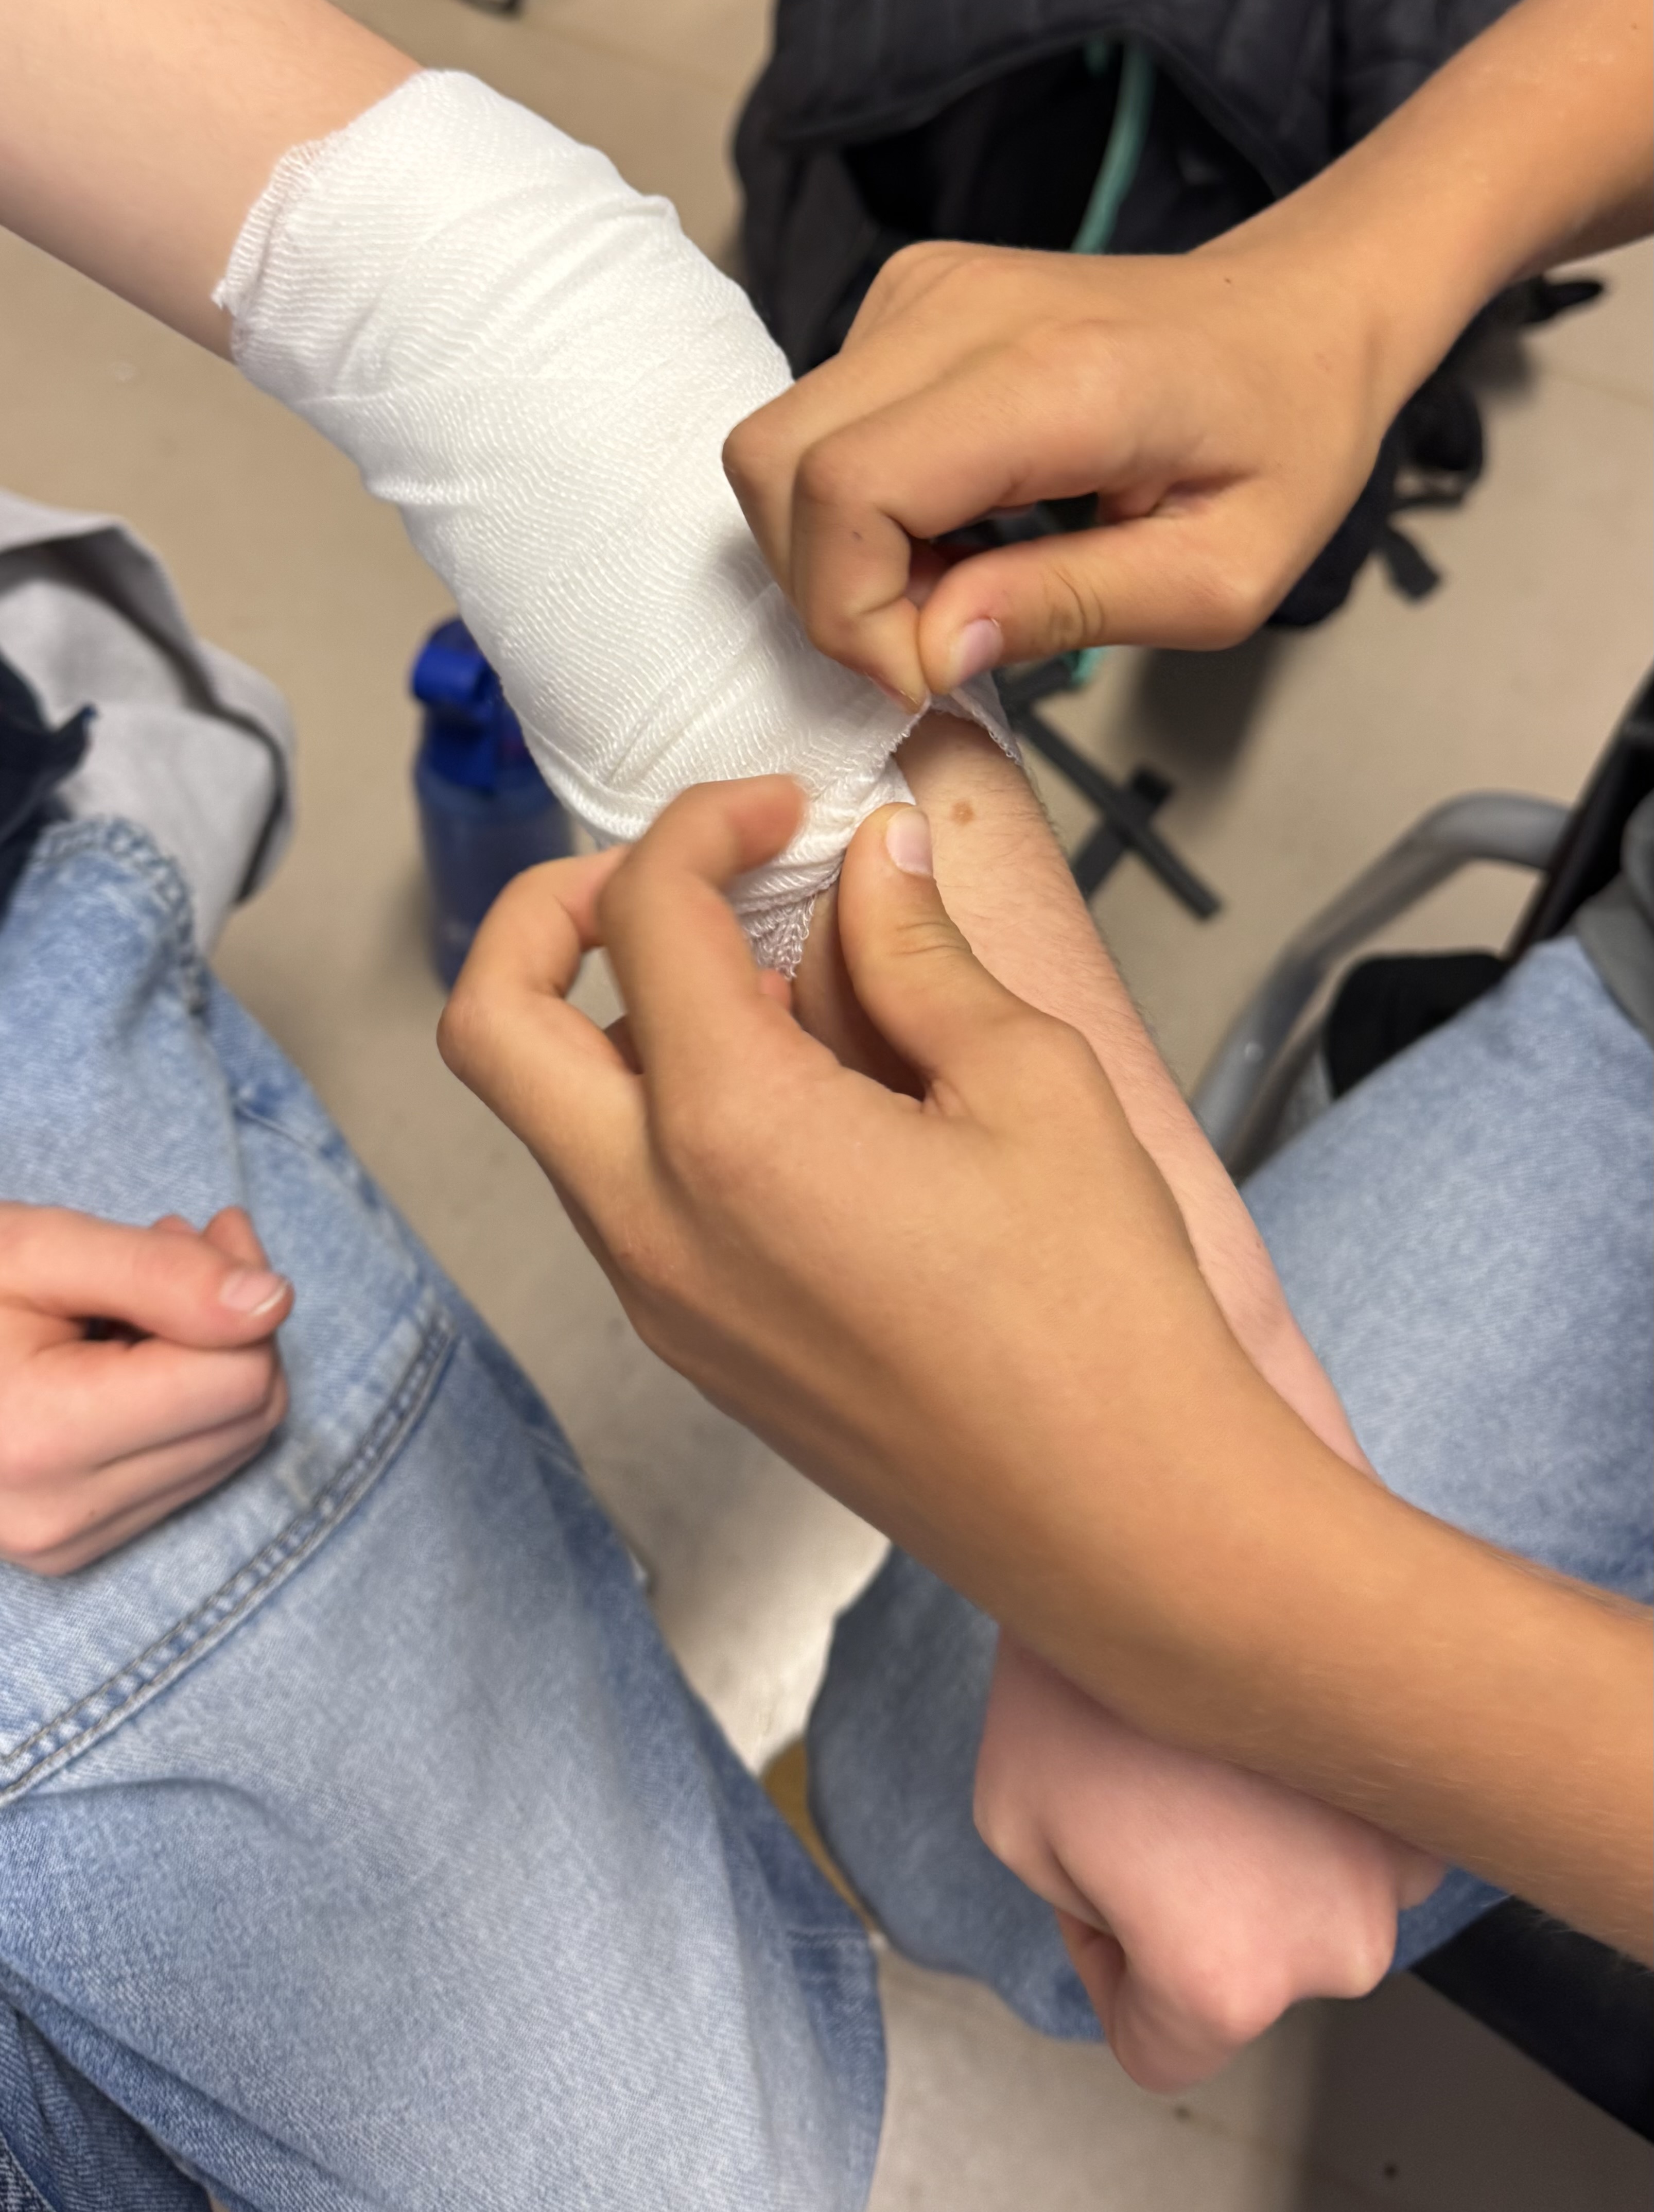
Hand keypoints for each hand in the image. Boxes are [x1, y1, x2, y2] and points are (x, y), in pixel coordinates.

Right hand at [0, 1203, 290, 1573]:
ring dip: (213, 1359)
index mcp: (43, 1437)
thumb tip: (274, 1301)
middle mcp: (58, 1516)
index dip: (242, 1290)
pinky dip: (183, 1405)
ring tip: (139, 1298)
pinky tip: (126, 1353)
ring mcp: (64, 1545)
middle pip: (248, 1417)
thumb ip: (163, 1275)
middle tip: (174, 1245)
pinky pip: (190, 1474)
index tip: (201, 1228)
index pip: (238, 1378)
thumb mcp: (42, 1249)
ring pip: (232, 1447)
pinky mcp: (72, 1551)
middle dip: (236, 1323)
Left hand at [438, 775, 1340, 1697]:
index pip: (643, 916)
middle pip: (490, 1023)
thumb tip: (871, 862)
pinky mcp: (697, 1349)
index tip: (782, 810)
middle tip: (682, 875)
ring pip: (547, 1115)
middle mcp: (654, 1223)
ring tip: (770, 982)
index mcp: (732, 1136)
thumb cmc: (1101, 1316)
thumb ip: (921, 953)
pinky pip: (618, 1193)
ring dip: (613, 1016)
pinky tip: (799, 1090)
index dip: (704, 824)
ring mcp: (661, 1298)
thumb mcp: (1031, 1082)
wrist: (1128, 1527)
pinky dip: (660, 1108)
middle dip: (554, 910)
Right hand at [723, 233, 1390, 703]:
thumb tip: (928, 652)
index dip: (854, 611)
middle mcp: (963, 310)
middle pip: (777, 462)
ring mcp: (923, 291)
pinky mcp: (907, 297)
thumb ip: (1068, 611)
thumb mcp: (1222, 576)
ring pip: (781, 448)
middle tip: (937, 638)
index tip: (931, 672)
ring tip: (960, 583)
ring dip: (842, 550)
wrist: (1298, 312)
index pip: (848, 488)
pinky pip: (820, 424)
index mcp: (1055, 377)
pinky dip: (859, 507)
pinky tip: (959, 529)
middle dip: (828, 589)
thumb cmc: (1283, 439)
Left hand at [975, 1633, 1436, 2091]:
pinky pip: (1358, 1838)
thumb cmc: (1082, 1673)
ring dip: (1264, 1852)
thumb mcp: (1016, 1823)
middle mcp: (1336, 1948)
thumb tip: (1140, 1914)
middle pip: (1242, 1970)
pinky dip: (1319, 1798)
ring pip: (1307, 1902)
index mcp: (1225, 1982)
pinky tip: (1267, 1723)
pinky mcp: (1426, 1798)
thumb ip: (1085, 1909)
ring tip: (1208, 1746)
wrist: (1178, 1536)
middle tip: (1148, 1786)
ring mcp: (1398, 1874)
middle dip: (1189, 1902)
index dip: (1103, 1963)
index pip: (1158, 2046)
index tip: (1094, 1876)